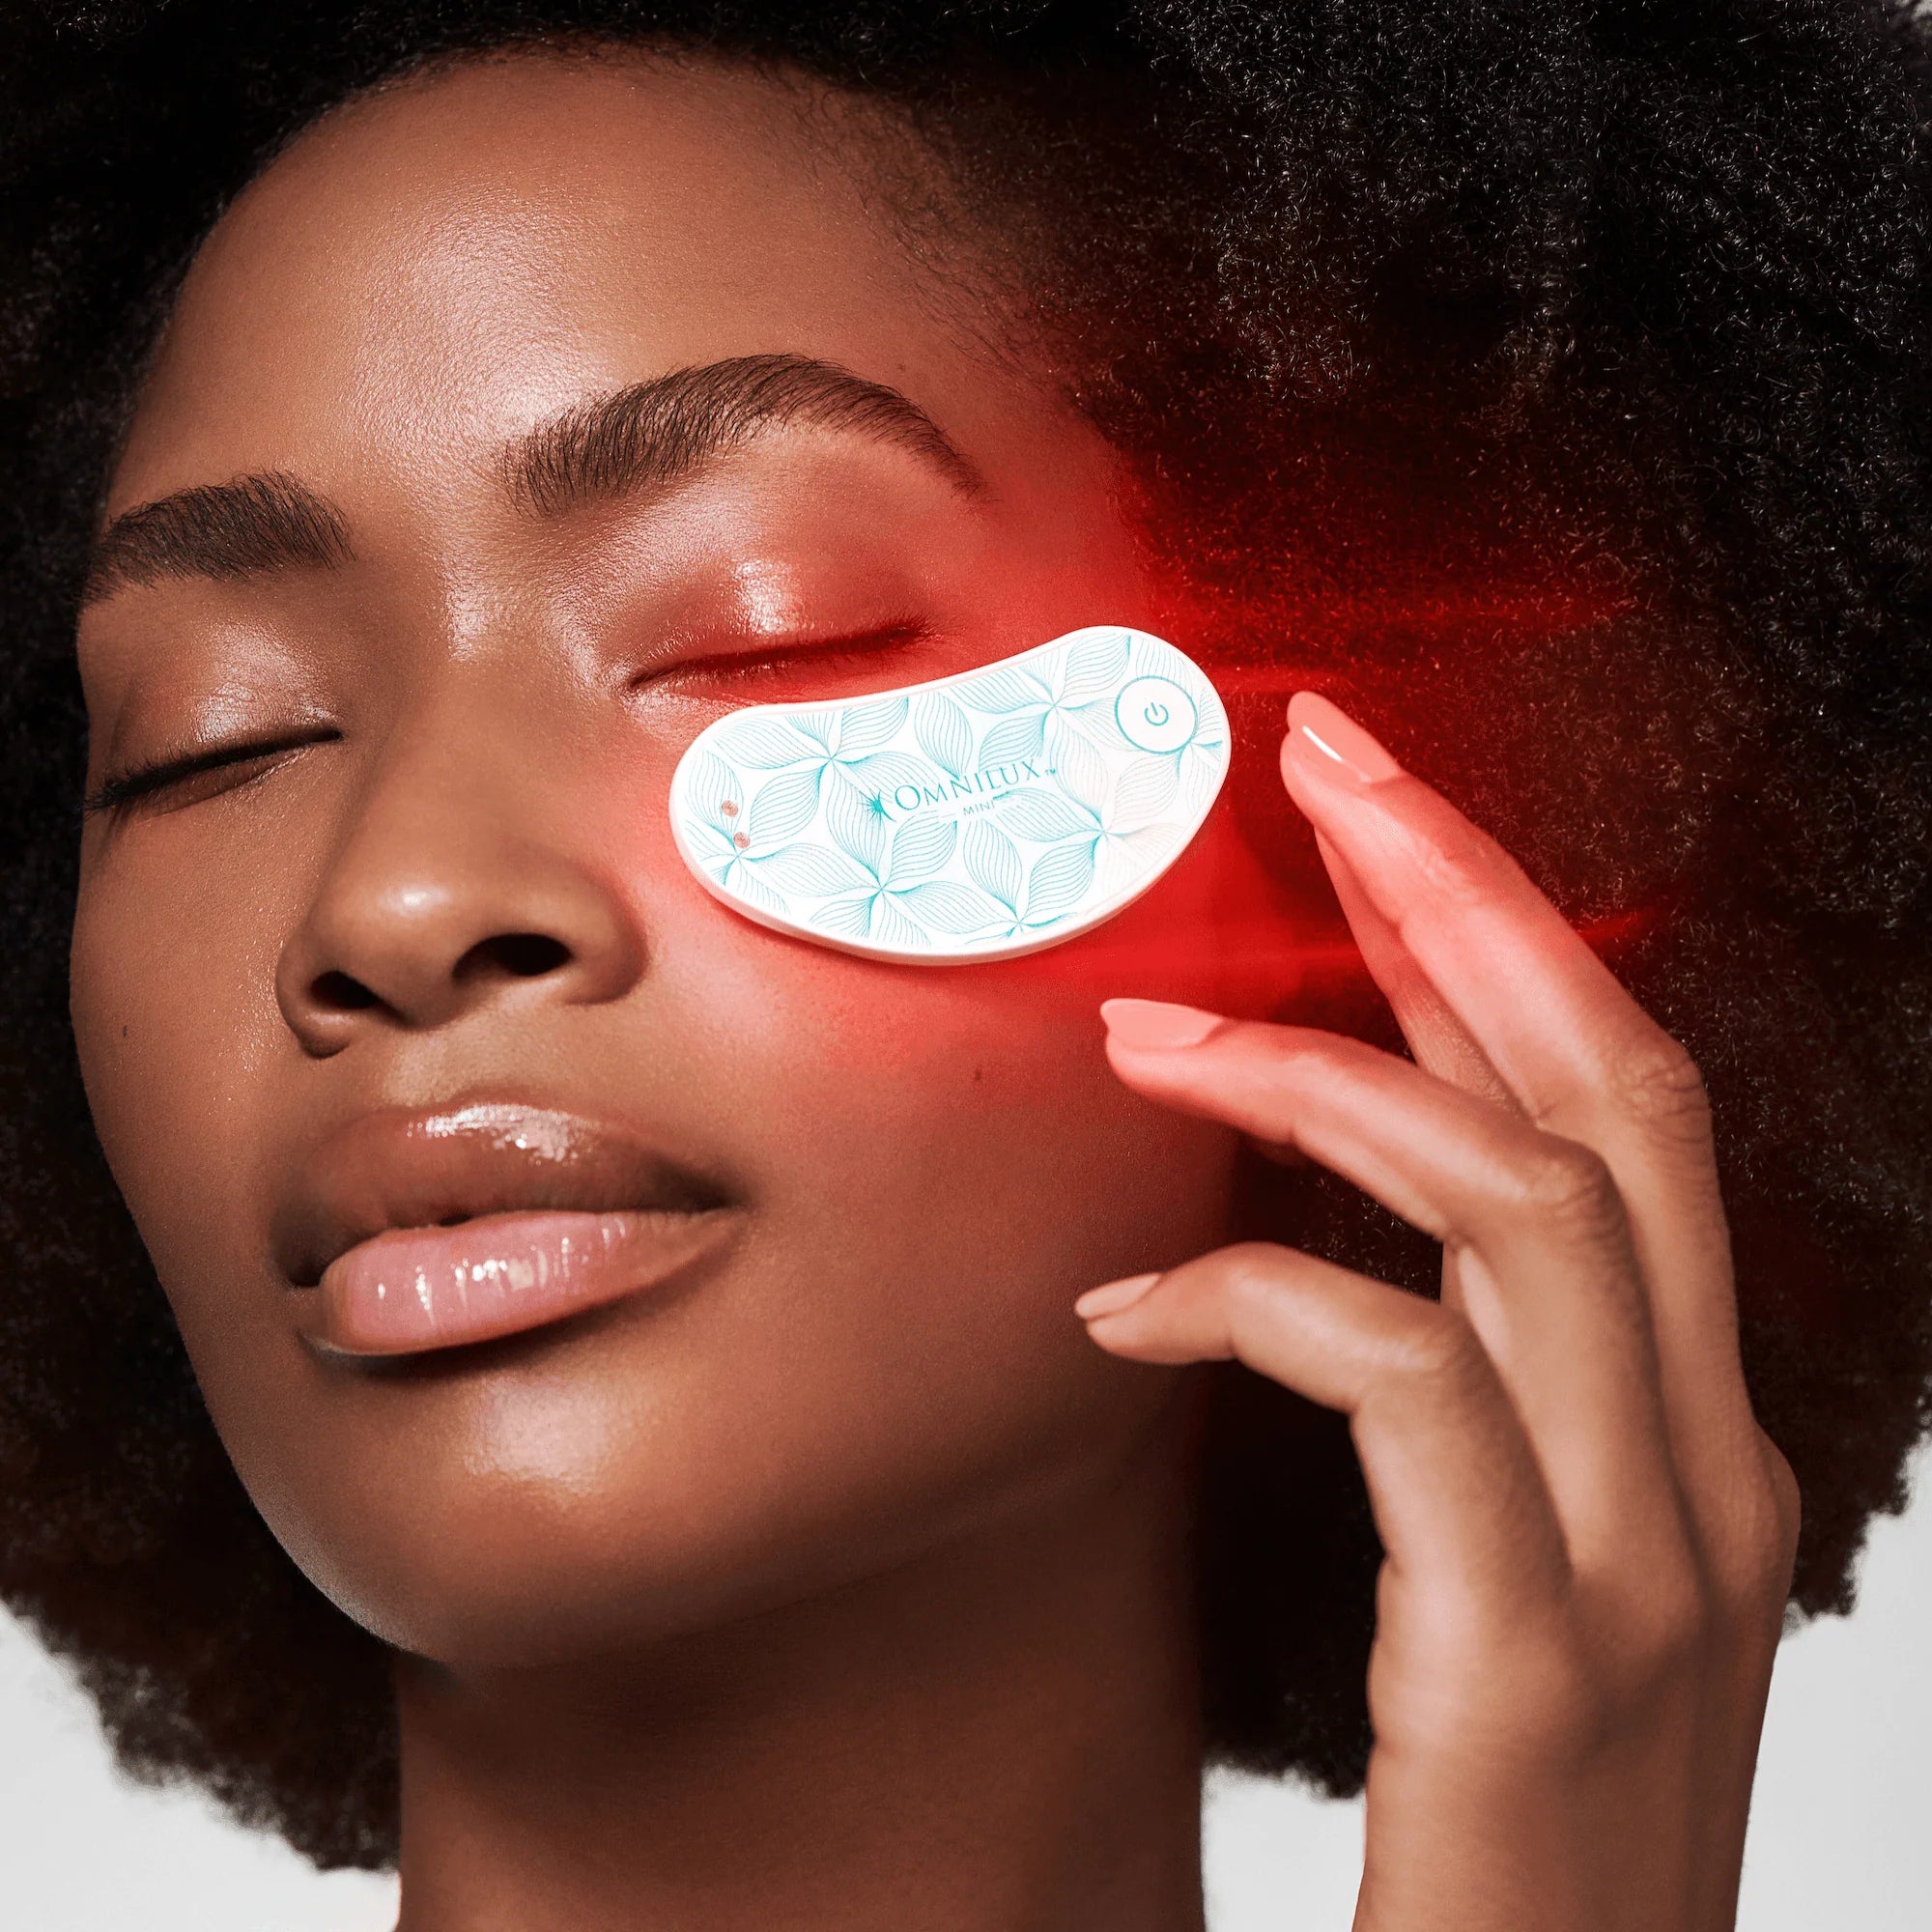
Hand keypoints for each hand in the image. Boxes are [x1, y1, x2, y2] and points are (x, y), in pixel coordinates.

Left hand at [1078, 692, 1800, 1931]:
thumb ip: (1461, 1395)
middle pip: (1613, 1089)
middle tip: (1320, 757)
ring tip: (1148, 1032)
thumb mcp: (1515, 1569)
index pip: (1623, 1106)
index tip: (1378, 799)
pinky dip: (1256, 1295)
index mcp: (1694, 1428)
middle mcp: (1698, 1460)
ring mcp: (1636, 1555)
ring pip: (1520, 1203)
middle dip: (1465, 895)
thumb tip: (1307, 1231)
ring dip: (1322, 1080)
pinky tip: (1124, 1303)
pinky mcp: (1529, 1653)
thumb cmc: (1511, 1825)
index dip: (1505, 926)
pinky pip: (1400, 1382)